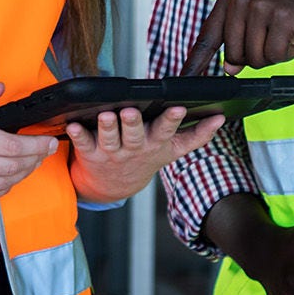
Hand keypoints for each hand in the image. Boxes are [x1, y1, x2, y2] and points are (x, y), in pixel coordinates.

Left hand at [67, 106, 225, 203]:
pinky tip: (72, 125)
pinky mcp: (91, 154)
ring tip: (106, 115)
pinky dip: (77, 135)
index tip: (177, 107)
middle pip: (135, 135)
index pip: (167, 131)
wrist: (115, 186)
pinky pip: (83, 144)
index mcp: (155, 144)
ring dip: (107, 127)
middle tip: (130, 111)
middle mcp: (134, 148)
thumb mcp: (172, 150)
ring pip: (110, 138)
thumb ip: (197, 135)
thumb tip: (221, 118)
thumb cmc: (145, 157)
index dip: (172, 120)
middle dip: (133, 123)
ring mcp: (112, 153)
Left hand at [183, 0, 293, 72]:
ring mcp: (261, 6)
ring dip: (275, 53)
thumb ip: (240, 39)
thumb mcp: (261, 16)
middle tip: (277, 35)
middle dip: (257, 56)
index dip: (196, 61)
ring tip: (288, 31)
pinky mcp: (282, 17)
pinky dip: (290, 52)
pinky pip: (276, 56)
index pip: (208, 35)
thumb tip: (229, 69)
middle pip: (235, 55)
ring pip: (255, 59)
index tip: (184, 79)